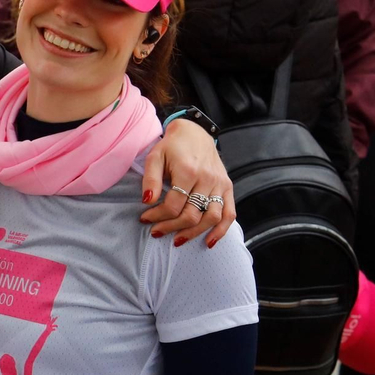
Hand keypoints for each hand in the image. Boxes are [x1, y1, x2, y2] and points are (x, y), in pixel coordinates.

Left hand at [140, 118, 235, 245]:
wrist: (195, 133)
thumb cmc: (172, 147)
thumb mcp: (155, 157)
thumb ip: (150, 179)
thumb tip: (147, 201)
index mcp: (188, 170)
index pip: (173, 205)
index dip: (157, 216)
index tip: (145, 218)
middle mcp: (207, 178)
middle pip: (191, 215)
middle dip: (171, 227)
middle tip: (156, 231)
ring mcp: (220, 184)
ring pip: (211, 218)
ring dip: (193, 234)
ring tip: (177, 240)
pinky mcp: (228, 187)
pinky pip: (229, 214)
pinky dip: (221, 231)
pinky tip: (208, 242)